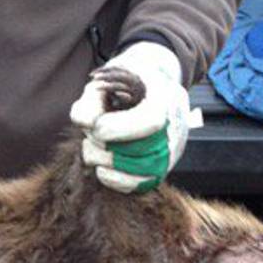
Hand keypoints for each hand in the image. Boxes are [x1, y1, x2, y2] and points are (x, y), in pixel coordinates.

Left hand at [69, 42, 196, 193]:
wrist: (150, 88)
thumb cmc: (125, 82)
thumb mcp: (107, 78)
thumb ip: (92, 98)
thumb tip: (86, 123)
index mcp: (167, 97)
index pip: (150, 122)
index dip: (116, 129)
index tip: (95, 127)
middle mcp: (175, 127)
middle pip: (141, 150)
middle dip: (105, 144)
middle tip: (92, 132)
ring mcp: (171, 152)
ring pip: (140, 170)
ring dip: (105, 161)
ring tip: (93, 145)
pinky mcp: (161, 169)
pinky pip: (140, 184)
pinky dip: (114, 179)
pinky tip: (101, 166)